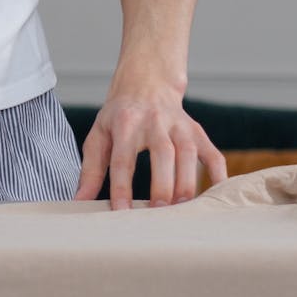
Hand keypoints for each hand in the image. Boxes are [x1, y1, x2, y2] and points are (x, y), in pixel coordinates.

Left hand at [74, 66, 225, 209]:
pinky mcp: (197, 132)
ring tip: (181, 208)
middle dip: (162, 183)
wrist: (146, 84)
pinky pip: (212, 154)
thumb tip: (79, 202)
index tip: (122, 212)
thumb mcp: (98, 136)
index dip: (122, 187)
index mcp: (126, 124)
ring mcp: (180, 126)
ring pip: (189, 153)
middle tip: (158, 210)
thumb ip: (90, 170)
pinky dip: (217, 175)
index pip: (123, 159)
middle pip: (163, 153)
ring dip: (187, 182)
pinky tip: (214, 196)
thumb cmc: (119, 117)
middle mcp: (155, 122)